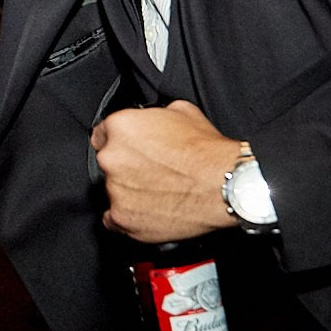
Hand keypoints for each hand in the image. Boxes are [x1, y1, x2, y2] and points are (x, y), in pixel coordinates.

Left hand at [91, 100, 243, 242]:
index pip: (103, 134)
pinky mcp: (123, 218)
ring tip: (159, 191)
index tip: (131, 149)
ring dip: (130, 191)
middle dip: (126, 166)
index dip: (120, 142)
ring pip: (113, 191)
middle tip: (153, 171)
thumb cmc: (208, 152)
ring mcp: (115, 190)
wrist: (226, 186)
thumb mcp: (182, 111)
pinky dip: (128, 216)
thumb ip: (155, 115)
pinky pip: (114, 219)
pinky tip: (148, 210)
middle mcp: (112, 158)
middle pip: (108, 162)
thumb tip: (154, 118)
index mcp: (121, 127)